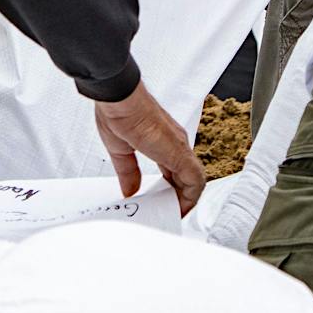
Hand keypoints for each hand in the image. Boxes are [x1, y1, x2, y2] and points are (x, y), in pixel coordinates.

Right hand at [94, 83, 205, 215]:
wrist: (118, 97)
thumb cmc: (117, 111)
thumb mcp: (120, 149)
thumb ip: (128, 171)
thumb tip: (130, 189)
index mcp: (162, 141)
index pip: (174, 170)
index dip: (170, 189)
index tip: (161, 202)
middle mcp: (175, 144)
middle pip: (186, 177)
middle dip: (178, 198)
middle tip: (167, 213)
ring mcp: (179, 148)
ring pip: (194, 181)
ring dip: (186, 200)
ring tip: (173, 215)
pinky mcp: (179, 153)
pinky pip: (195, 181)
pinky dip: (190, 197)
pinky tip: (178, 208)